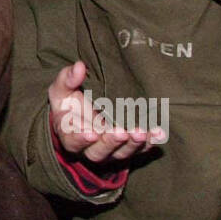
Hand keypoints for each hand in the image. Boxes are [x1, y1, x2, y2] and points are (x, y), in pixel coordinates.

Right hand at [47, 60, 164, 162]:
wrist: (83, 114)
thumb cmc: (69, 102)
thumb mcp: (62, 89)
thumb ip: (67, 79)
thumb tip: (79, 66)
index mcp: (69, 134)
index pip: (73, 140)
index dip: (81, 138)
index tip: (91, 133)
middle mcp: (90, 147)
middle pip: (98, 152)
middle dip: (111, 143)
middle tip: (121, 133)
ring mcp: (111, 150)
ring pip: (121, 153)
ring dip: (132, 144)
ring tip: (140, 133)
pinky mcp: (128, 147)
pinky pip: (141, 148)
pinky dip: (151, 142)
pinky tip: (159, 133)